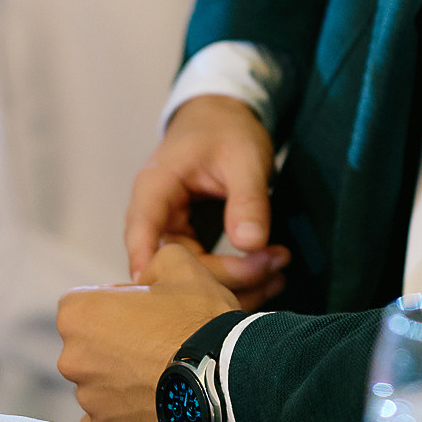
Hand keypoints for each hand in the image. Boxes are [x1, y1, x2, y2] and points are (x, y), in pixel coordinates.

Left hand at [57, 242, 241, 421]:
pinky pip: (106, 413)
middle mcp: (73, 357)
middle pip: (89, 342)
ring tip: (162, 369)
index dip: (116, 301)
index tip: (143, 308)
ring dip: (121, 374)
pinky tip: (152, 396)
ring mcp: (88, 397)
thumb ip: (152, 261)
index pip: (86, 301)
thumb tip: (147, 278)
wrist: (225, 375)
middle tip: (157, 339)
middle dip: (115, 340)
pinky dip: (124, 407)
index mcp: (79, 313)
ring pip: (100, 378)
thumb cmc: (198, 320)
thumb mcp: (180, 265)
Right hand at [125, 95, 286, 305]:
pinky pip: (206, 272)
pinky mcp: (191, 245)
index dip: (152, 269)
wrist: (223, 120)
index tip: (174, 301)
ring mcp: (172, 234)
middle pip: (175, 266)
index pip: (141, 233)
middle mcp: (155, 218)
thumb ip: (247, 198)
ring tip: (279, 274)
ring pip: (191, 277)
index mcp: (154, 189)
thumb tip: (250, 243)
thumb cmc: (226, 130)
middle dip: (226, 275)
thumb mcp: (244, 157)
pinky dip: (236, 278)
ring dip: (234, 284)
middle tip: (276, 264)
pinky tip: (270, 275)